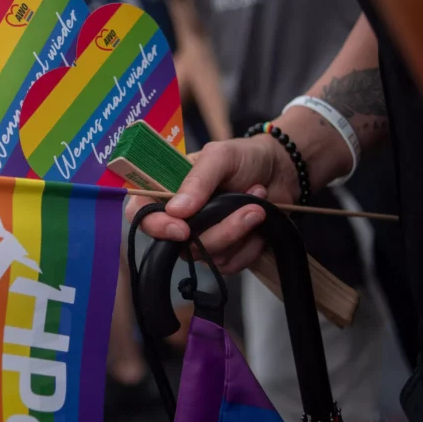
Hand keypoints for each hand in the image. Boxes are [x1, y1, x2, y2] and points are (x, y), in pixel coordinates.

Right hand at [124, 136, 299, 273]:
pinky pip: (229, 265)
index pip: (140, 213)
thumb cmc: (246, 157)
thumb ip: (198, 180)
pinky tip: (260, 224)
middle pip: (179, 243)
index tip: (182, 229)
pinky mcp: (224, 253)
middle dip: (219, 230)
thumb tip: (176, 211)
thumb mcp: (221, 156)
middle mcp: (180, 217)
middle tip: (249, 207)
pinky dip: (250, 247)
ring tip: (258, 205)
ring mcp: (201, 237)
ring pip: (207, 256)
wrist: (283, 171)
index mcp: (167, 190)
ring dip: (240, 233)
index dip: (154, 226)